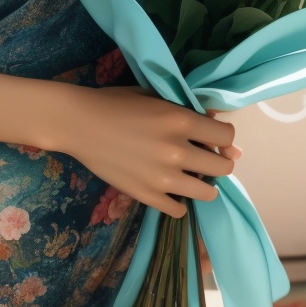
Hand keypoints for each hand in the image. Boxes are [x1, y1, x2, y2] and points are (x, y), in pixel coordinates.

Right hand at [56, 85, 242, 219]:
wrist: (78, 123)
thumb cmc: (116, 103)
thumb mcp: (155, 96)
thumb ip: (187, 111)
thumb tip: (216, 128)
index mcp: (181, 120)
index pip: (227, 137)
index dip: (223, 137)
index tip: (213, 139)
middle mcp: (177, 151)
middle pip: (223, 168)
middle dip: (219, 162)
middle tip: (205, 160)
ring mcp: (162, 177)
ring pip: (208, 193)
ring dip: (204, 184)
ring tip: (190, 177)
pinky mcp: (147, 195)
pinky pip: (179, 210)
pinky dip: (179, 202)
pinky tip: (170, 190)